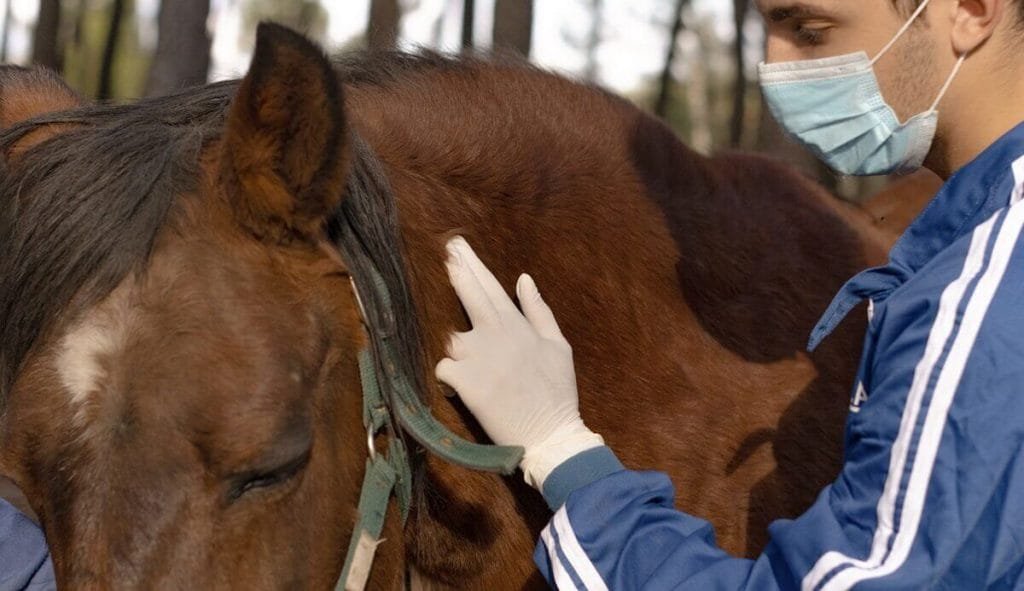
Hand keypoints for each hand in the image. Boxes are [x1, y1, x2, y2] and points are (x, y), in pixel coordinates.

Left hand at [435, 237, 603, 489]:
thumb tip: (524, 279)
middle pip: (466, 294)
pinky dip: (451, 377)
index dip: (471, 264)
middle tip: (445, 253)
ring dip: (458, 347)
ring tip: (477, 365)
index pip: (488, 286)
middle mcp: (492, 334)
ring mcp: (475, 357)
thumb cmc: (557, 391)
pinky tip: (464, 388)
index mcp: (515, 325)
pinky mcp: (462, 381)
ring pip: (451, 339)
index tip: (457, 246)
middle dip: (455, 270)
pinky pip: (445, 370)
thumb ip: (538, 310)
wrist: (549, 434)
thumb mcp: (557, 346)